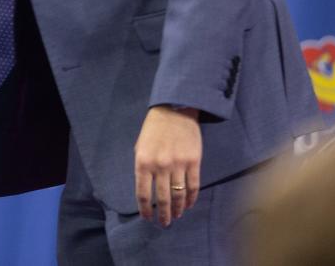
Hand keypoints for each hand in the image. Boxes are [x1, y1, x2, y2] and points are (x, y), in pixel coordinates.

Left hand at [134, 105, 200, 225]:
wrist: (174, 111)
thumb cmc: (153, 129)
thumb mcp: (140, 147)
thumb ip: (143, 168)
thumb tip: (146, 190)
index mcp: (143, 162)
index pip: (143, 193)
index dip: (145, 209)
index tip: (148, 218)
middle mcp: (160, 166)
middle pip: (162, 198)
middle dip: (163, 214)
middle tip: (164, 224)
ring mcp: (178, 164)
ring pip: (178, 194)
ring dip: (177, 209)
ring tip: (177, 216)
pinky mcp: (194, 162)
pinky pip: (193, 185)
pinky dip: (191, 198)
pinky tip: (189, 204)